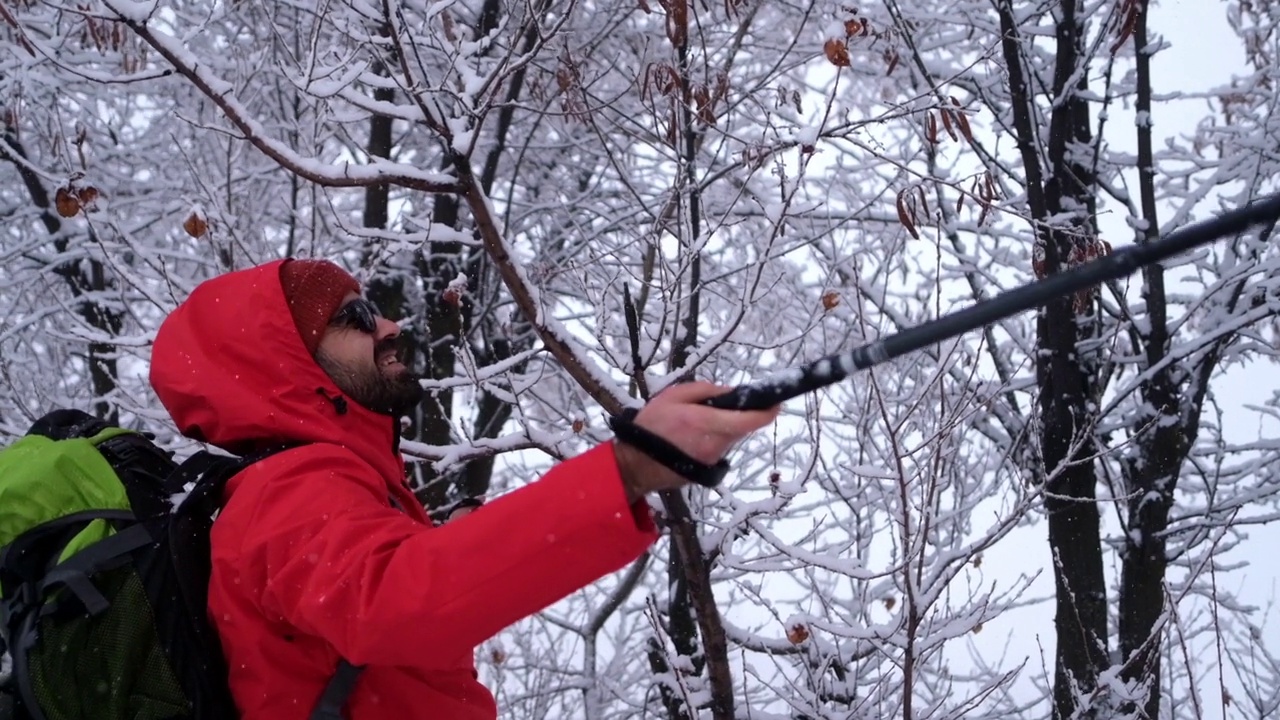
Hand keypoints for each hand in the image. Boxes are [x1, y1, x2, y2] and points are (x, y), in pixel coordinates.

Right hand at [613, 381, 780, 501]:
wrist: (635, 465)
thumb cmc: (651, 427)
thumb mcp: (672, 396)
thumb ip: (705, 390)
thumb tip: (731, 391)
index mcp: (707, 422)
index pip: (750, 420)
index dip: (768, 411)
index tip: (776, 402)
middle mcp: (715, 444)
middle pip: (742, 427)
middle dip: (739, 414)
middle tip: (720, 405)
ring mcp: (713, 458)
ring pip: (731, 437)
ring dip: (724, 426)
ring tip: (696, 422)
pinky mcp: (709, 469)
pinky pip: (720, 448)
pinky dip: (714, 439)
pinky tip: (692, 437)